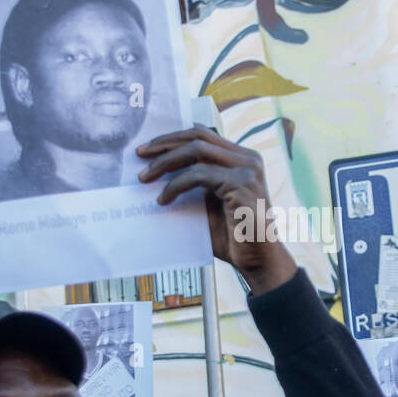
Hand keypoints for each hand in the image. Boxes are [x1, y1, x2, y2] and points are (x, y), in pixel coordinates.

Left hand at [137, 127, 297, 293]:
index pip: (203, 135)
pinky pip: (199, 174)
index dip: (173, 138)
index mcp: (242, 159)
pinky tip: (164, 198)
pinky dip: (176, 184)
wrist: (258, 261)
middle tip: (139, 155)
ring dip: (165, 163)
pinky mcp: (241, 184)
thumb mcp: (209, 203)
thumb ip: (195, 183)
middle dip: (165, 144)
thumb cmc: (233, 236)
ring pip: (196, 150)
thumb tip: (158, 172)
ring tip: (145, 178)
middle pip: (198, 136)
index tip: (148, 150)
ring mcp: (247, 170)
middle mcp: (248, 159)